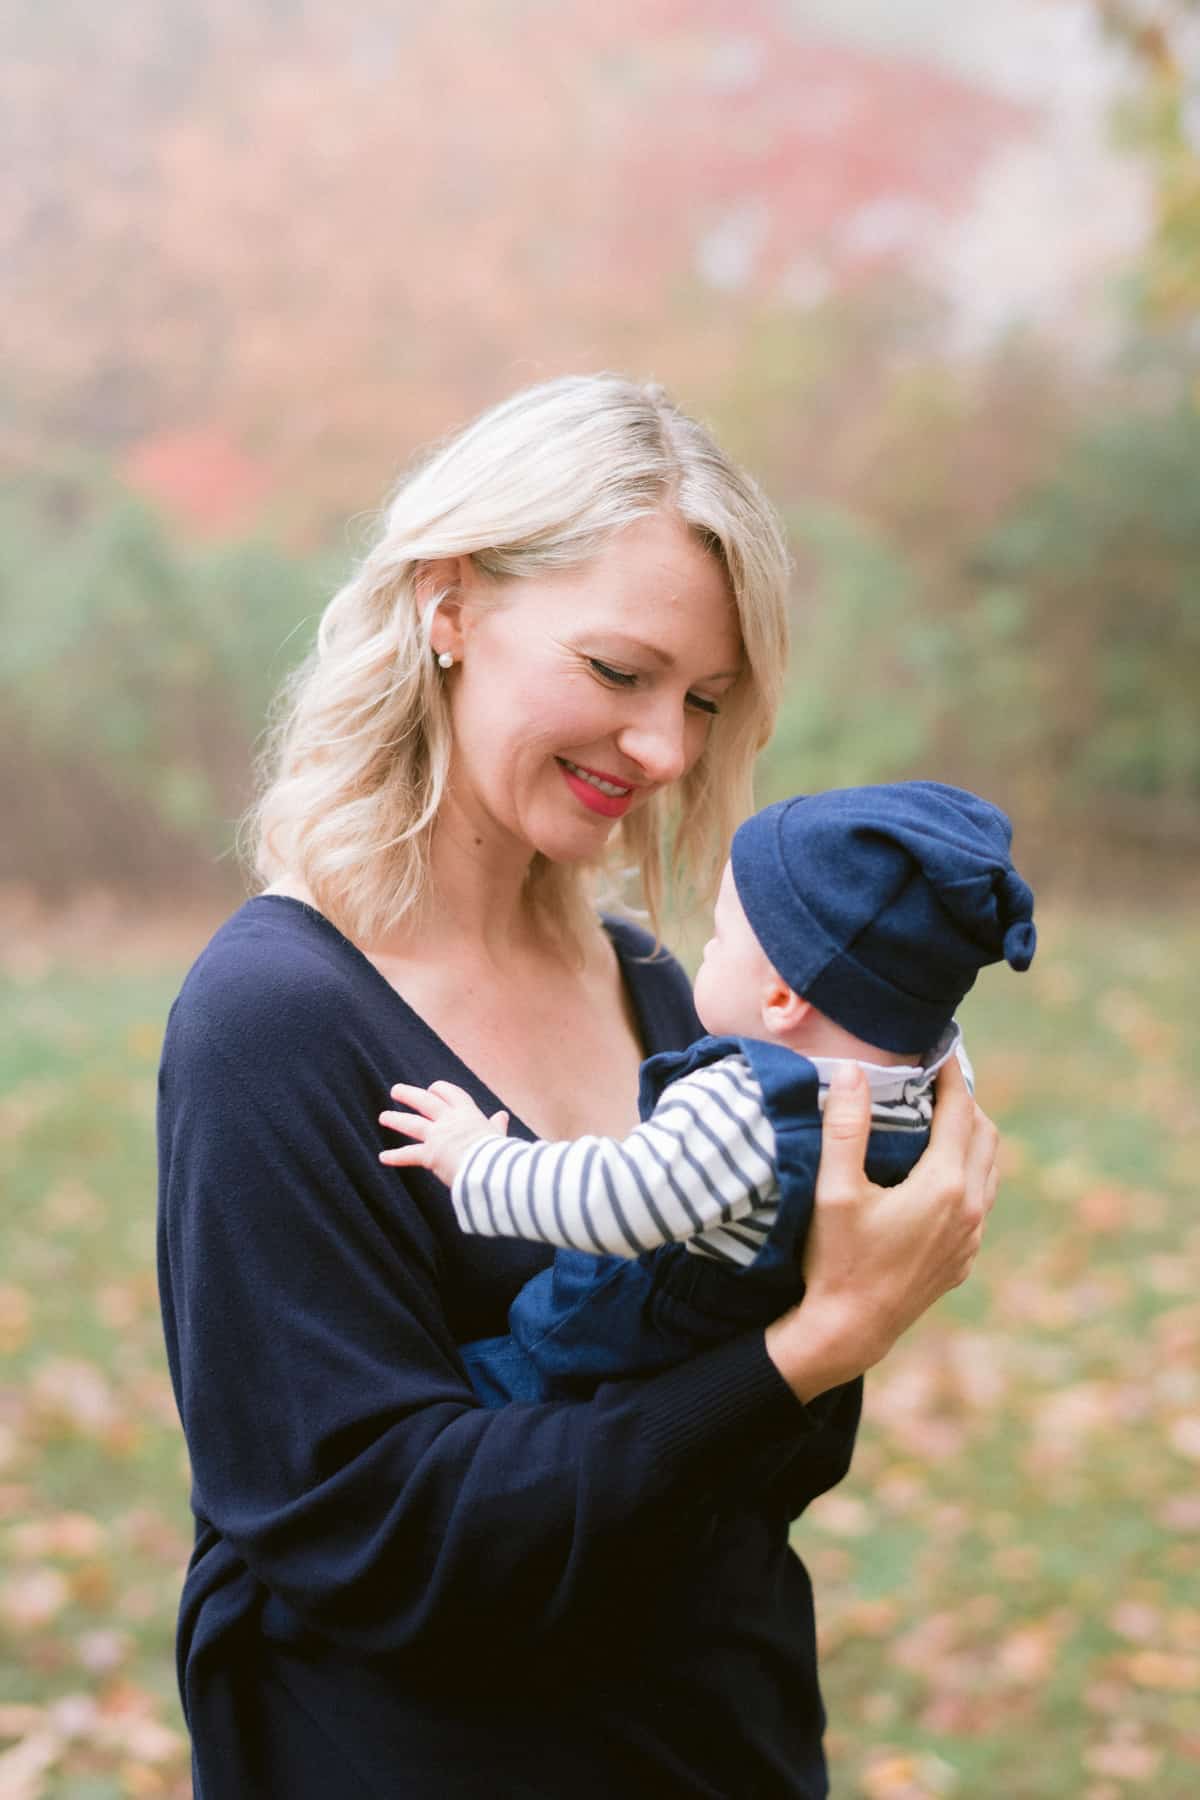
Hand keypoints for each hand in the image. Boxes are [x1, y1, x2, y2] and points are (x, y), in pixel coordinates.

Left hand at [379, 1080, 508, 1186]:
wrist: (490, 1168)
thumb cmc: (498, 1153)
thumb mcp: (498, 1135)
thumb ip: (496, 1126)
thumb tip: (502, 1115)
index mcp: (468, 1114)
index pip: (452, 1094)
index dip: (440, 1090)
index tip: (432, 1088)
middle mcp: (450, 1121)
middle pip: (426, 1102)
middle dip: (410, 1095)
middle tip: (396, 1090)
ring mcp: (438, 1136)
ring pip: (412, 1124)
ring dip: (396, 1119)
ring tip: (384, 1117)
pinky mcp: (430, 1155)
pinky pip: (409, 1155)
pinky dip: (396, 1157)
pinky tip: (383, 1157)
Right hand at [765, 1057, 998, 1401]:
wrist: (850, 1331)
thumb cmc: (837, 1260)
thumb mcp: (833, 1192)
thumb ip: (845, 1128)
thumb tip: (852, 1071)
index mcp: (945, 1185)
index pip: (960, 1110)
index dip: (950, 1073)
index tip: (938, 1045)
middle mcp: (970, 1208)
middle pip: (985, 1134)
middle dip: (964, 1100)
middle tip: (934, 1078)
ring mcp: (971, 1237)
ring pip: (989, 1168)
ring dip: (970, 1136)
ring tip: (938, 1117)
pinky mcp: (963, 1258)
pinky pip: (980, 1200)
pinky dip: (968, 1172)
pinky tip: (936, 1173)